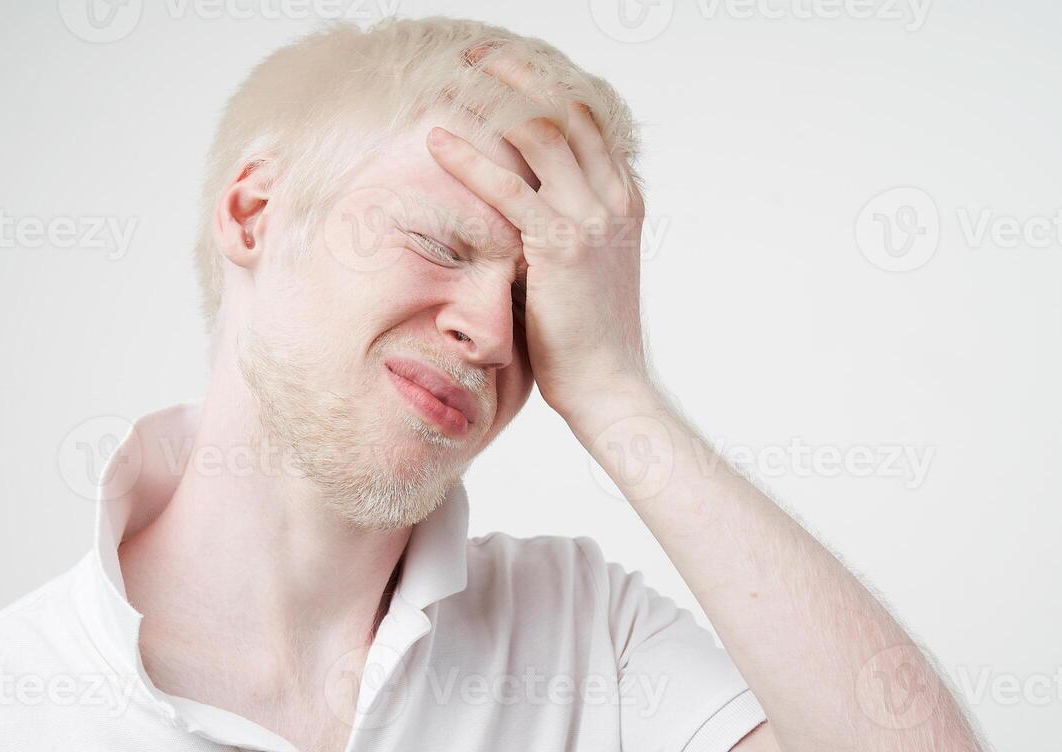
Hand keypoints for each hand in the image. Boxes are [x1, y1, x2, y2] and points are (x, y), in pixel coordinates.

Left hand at [425, 51, 651, 421]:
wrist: (610, 386)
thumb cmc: (587, 340)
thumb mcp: (582, 271)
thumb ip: (557, 232)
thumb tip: (512, 215)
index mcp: (624, 202)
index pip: (588, 124)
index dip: (546, 90)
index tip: (509, 72)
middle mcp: (614, 201)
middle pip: (568, 112)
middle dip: (522, 76)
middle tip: (481, 56)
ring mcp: (593, 219)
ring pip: (542, 134)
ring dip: (496, 99)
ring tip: (458, 77)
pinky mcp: (562, 246)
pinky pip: (509, 188)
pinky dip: (470, 160)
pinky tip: (437, 142)